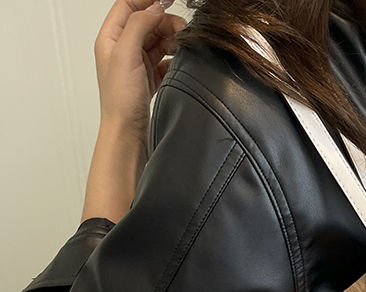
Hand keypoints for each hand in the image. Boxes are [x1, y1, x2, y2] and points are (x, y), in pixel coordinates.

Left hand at [94, 0, 186, 142]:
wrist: (127, 133)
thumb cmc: (120, 100)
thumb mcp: (126, 54)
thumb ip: (139, 26)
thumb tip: (154, 7)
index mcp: (110, 38)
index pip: (128, 6)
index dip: (147, 0)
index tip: (169, 0)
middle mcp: (122, 49)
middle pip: (146, 22)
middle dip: (165, 22)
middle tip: (182, 29)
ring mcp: (136, 64)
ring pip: (157, 40)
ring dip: (171, 39)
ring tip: (184, 45)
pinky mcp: (149, 78)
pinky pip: (164, 60)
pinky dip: (174, 58)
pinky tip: (181, 62)